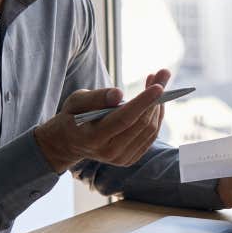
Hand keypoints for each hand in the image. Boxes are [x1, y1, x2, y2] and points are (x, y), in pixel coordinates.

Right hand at [32, 69, 172, 173]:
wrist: (70, 143)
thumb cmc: (73, 116)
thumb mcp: (76, 101)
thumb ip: (96, 97)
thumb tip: (119, 94)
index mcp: (94, 138)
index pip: (123, 119)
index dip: (142, 103)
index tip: (158, 86)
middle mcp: (110, 152)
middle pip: (141, 124)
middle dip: (155, 98)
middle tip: (162, 74)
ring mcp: (122, 158)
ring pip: (150, 130)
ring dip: (158, 105)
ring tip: (157, 82)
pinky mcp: (131, 158)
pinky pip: (151, 136)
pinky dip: (156, 116)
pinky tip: (154, 101)